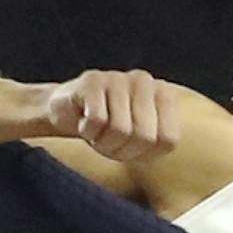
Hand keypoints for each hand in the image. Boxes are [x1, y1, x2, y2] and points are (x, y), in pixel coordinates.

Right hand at [42, 70, 183, 162]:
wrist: (66, 111)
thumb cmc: (107, 129)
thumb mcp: (140, 139)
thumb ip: (159, 141)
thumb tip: (166, 144)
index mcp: (163, 94)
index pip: (166, 140)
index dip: (144, 154)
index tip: (128, 147)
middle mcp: (145, 81)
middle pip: (144, 137)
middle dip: (122, 150)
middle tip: (108, 141)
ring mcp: (119, 78)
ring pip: (120, 130)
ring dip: (102, 142)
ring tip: (96, 131)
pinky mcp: (93, 81)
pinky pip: (97, 121)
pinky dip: (87, 131)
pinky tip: (83, 121)